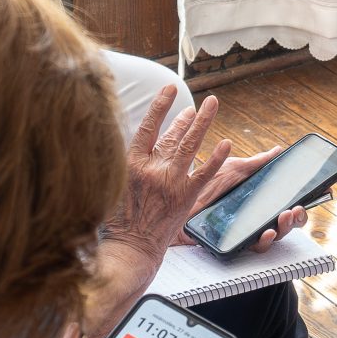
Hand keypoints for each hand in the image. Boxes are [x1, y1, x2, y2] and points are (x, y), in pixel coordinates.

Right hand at [107, 88, 232, 257]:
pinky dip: (216, 157)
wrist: (130, 248)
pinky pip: (205, 172)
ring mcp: (171, 181)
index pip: (148, 126)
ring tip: (213, 103)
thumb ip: (122, 164)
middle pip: (172, 134)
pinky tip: (226, 142)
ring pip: (190, 144)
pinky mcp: (186, 196)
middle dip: (186, 118)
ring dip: (203, 122)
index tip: (170, 89)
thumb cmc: (117, 222)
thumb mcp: (110, 185)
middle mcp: (152, 168)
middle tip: (195, 106)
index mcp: (131, 163)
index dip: (160, 105)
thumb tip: (127, 146)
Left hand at [193, 146, 310, 253]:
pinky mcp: (231, 244)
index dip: (300, 205)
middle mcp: (253, 219)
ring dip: (284, 229)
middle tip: (295, 209)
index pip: (285, 207)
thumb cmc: (203, 184)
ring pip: (272, 238)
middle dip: (295, 219)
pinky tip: (266, 232)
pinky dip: (263, 241)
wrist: (175, 198)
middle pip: (283, 224)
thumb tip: (278, 150)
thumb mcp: (233, 169)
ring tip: (284, 217)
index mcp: (257, 202)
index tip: (314, 195)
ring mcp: (243, 233)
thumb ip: (257, 163)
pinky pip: (251, 248)